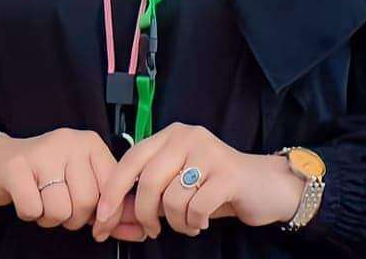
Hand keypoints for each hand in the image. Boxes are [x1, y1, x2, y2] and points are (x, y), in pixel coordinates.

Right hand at [0, 126, 146, 241]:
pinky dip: (29, 213)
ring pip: (60, 209)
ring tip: (42, 200)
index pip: (112, 187)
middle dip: (73, 217)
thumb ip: (110, 207)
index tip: (97, 224)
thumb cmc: (44, 176)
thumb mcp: (81, 185)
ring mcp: (42, 152)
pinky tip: (25, 197)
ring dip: (49, 217)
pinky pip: (33, 209)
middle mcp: (69, 141)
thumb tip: (138, 229)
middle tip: (60, 205)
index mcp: (90, 143)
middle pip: (87, 201)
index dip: (106, 214)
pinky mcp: (16, 167)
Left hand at [90, 122, 306, 240]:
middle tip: (152, 231)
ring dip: (176, 222)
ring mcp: (208, 152)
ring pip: (172, 199)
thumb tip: (114, 209)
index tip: (102, 218)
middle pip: (148, 180)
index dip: (113, 190)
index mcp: (170, 135)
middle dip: (144, 214)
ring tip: (188, 222)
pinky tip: (202, 221)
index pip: (131, 159)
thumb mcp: (179, 180)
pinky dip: (195, 222)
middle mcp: (187, 136)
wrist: (264, 185)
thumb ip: (151, 187)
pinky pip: (195, 207)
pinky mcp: (227, 173)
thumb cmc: (215, 185)